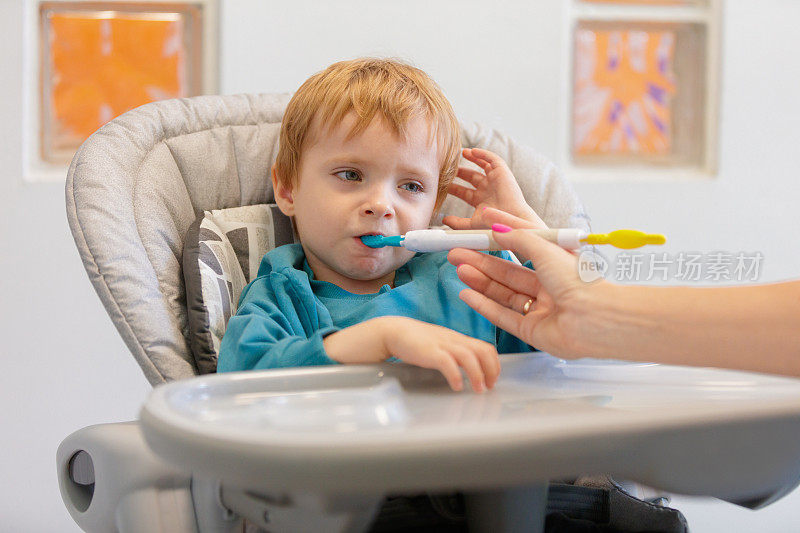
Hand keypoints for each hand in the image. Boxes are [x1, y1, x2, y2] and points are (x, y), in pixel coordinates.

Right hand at [383, 317, 499, 391]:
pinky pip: (447, 362)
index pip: (486, 348)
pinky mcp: (430, 351)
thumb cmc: (418, 341)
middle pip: (483, 351)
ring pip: (469, 356)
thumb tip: (469, 370)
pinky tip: (457, 386)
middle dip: (491, 370)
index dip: (494, 365)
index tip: (492, 380)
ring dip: (477, 375)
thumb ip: (456, 353)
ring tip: (478, 390)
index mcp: (459, 339)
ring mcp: (442, 345)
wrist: (394, 331)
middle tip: (489, 387)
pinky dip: (455, 375)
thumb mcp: (442, 344)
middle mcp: (454, 340)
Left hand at [442, 148, 545, 230]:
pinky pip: (493, 159)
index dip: (453, 187)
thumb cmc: (494, 224)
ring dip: (472, 158)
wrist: (510, 219)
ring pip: (482, 165)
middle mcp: (488, 190)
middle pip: (471, 177)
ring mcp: (495, 181)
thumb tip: (444, 220)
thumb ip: (457, 222)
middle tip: (447, 167)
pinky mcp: (502, 173)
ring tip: (461, 152)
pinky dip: (483, 154)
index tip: (441, 183)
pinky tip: (472, 151)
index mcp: (480, 201)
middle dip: (460, 172)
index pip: (463, 192)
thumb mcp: (471, 224)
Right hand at [448, 227, 609, 357]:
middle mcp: (549, 286)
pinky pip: (502, 316)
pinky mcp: (531, 330)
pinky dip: (483, 305)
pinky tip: (466, 294)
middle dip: (481, 261)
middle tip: (458, 252)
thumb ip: (520, 238)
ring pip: (503, 293)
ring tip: (459, 269)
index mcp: (557, 265)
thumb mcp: (546, 249)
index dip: (501, 236)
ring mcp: (540, 309)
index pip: (524, 246)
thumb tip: (499, 230)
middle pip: (508, 272)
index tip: (480, 226)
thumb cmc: (579, 281)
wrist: (594, 317)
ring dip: (480, 281)